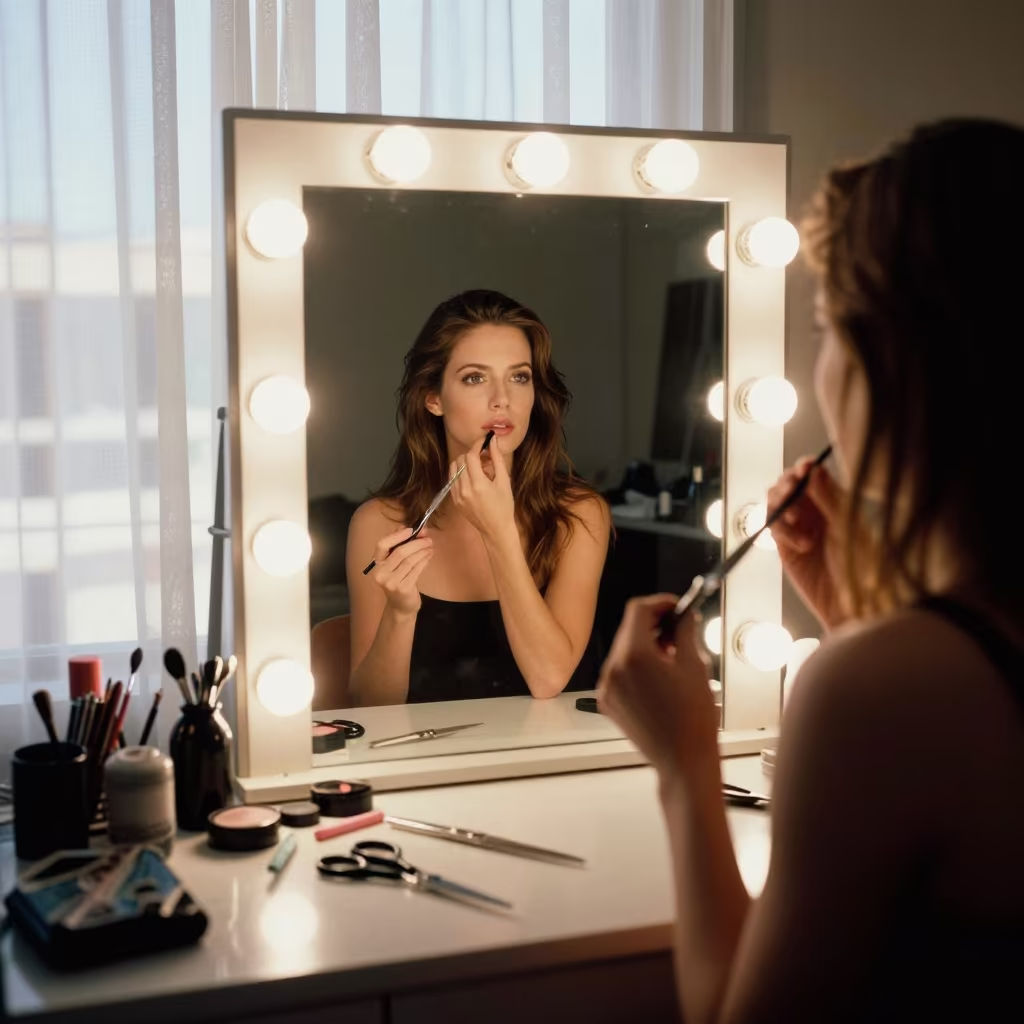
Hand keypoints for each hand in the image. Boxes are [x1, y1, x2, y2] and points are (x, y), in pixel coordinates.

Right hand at [368, 526, 432, 616]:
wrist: (400, 607)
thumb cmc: (398, 581)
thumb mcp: (393, 564)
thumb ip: (396, 546)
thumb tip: (405, 527)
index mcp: (376, 564)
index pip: (382, 545)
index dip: (397, 535)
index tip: (411, 530)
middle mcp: (380, 573)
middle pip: (400, 552)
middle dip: (416, 543)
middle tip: (428, 538)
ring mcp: (391, 582)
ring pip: (410, 561)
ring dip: (423, 551)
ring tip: (430, 545)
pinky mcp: (403, 588)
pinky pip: (416, 569)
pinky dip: (424, 560)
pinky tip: (429, 555)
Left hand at [450, 434, 515, 542]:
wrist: (496, 529)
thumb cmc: (504, 506)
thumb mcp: (504, 481)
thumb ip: (497, 459)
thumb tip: (493, 441)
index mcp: (478, 484)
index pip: (471, 456)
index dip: (477, 445)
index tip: (485, 441)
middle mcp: (464, 489)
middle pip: (460, 460)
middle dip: (471, 454)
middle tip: (484, 457)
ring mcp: (457, 495)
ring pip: (453, 468)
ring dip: (464, 463)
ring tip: (478, 468)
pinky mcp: (454, 500)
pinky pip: (453, 480)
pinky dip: (460, 473)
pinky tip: (473, 478)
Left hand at [598, 596, 718, 782]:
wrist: (683, 761)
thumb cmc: (693, 722)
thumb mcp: (694, 667)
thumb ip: (685, 632)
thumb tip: (683, 615)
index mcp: (634, 658)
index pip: (637, 610)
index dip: (659, 603)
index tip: (675, 606)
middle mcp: (613, 670)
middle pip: (628, 629)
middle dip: (653, 624)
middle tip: (678, 628)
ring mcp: (607, 687)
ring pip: (623, 650)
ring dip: (645, 645)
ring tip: (672, 656)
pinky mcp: (608, 702)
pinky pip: (619, 671)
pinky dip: (636, 666)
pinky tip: (659, 676)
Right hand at [767, 456, 847, 628]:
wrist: (853, 602)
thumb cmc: (861, 565)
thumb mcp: (847, 526)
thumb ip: (828, 497)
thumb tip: (813, 468)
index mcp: (832, 500)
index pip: (811, 474)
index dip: (803, 468)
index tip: (804, 468)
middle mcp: (813, 510)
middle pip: (787, 485)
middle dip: (786, 485)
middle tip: (790, 490)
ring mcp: (797, 528)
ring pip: (775, 504)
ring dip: (781, 506)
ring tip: (795, 518)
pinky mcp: (785, 547)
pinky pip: (773, 529)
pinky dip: (783, 532)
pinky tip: (802, 545)